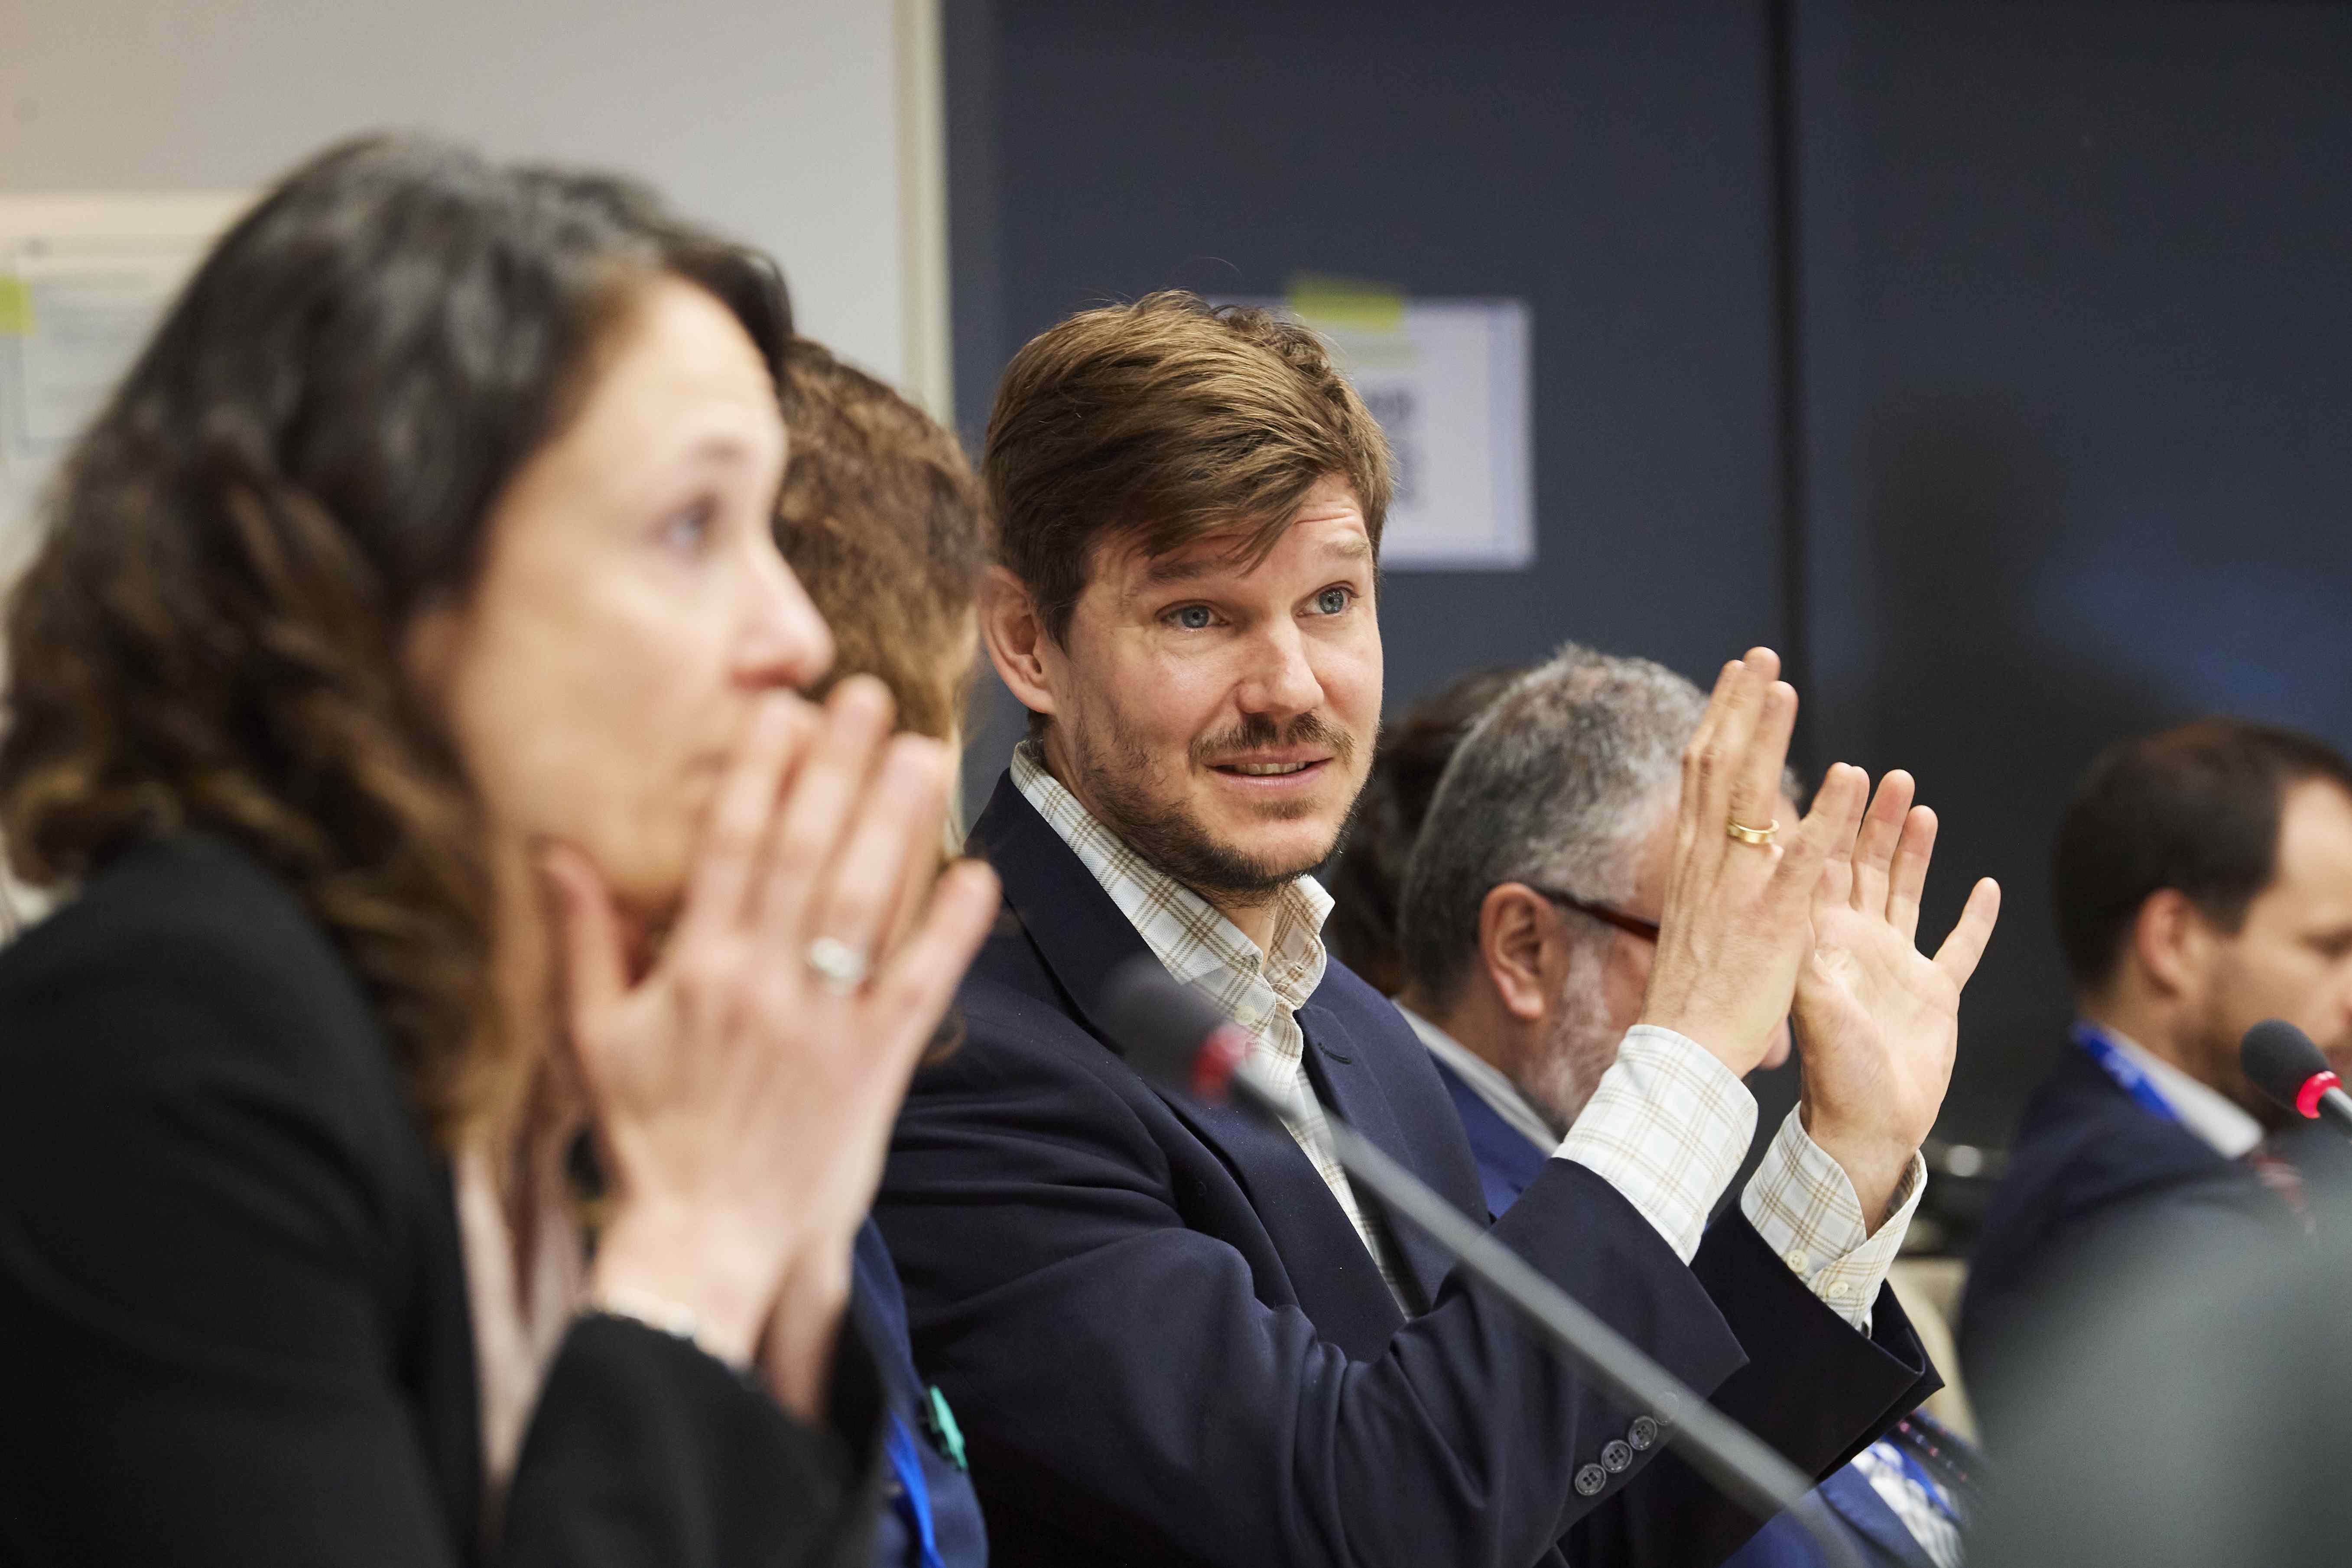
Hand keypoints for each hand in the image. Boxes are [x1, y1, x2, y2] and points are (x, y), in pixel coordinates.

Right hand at [543, 678, 999, 1415]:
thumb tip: (558, 851)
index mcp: (696, 969)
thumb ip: (584, 941)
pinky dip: (952, 930)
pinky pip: (921, 984)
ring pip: (867, 902)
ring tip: (923, 752)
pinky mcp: (875, 1066)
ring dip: (898, 822)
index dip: (760, 771)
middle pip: (807, 853)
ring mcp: (825, 1023)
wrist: (702, 1241)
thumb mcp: (593, 1038)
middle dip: (836, 767)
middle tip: (867, 695)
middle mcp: (764, 984)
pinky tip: (978, 873)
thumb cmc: (646, 1138)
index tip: (783, 709)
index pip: (732, 846)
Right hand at [1638, 648, 1868, 1074]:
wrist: (1683, 1049)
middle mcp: (1707, 865)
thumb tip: (1723, 843)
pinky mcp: (1772, 922)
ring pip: (1748, 797)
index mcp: (1692, 863)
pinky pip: (1801, 860)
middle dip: (1738, 707)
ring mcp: (1737, 890)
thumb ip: (1714, 877)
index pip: (1701, 774)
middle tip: (1758, 655)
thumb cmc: (1696, 993)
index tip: (1737, 677)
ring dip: (1768, 737)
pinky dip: (1823, 815)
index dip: (1721, 720)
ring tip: (1785, 686)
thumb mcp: (1698, 919)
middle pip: (1717, 767)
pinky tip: (1845, 776)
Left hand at [1793, 769, 1999, 1226]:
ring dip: (1915, 852)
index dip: (1835, 821)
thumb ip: (1812, 950)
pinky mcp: (1934, 995)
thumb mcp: (1815, 1003)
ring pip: (1907, 894)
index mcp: (1825, 943)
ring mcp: (1897, 968)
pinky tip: (1987, 886)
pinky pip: (1959, 948)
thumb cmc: (1833, 1074)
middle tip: (1892, 776)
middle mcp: (1859, 947)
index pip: (1827, 866)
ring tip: (1920, 806)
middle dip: (1878, 822)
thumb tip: (1798, 902)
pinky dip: (1974, 919)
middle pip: (1869, 868)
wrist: (1866, 1128)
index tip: (1846, 775)